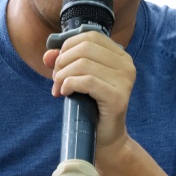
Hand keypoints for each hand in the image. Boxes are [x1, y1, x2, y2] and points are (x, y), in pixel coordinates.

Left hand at [43, 30, 134, 154]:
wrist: (105, 138)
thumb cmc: (91, 107)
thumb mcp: (77, 79)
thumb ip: (64, 62)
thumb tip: (48, 54)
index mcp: (121, 56)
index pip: (91, 36)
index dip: (68, 45)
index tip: (58, 63)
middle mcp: (127, 66)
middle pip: (85, 48)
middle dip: (63, 61)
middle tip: (55, 79)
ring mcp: (125, 81)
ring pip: (83, 64)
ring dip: (63, 75)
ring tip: (58, 88)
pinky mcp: (118, 97)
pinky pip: (87, 81)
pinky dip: (69, 84)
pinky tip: (64, 93)